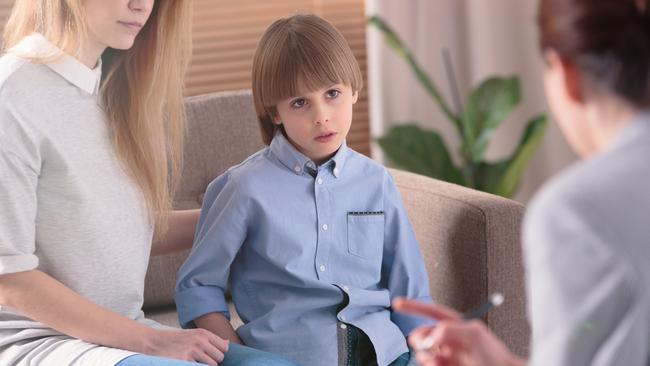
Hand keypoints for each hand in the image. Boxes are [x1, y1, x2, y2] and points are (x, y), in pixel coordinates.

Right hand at [144, 328, 229, 364]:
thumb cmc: (174, 340)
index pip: (224, 347)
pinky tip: (188, 363)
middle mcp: (200, 341)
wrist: (153, 342)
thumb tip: (227, 344)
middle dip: (212, 361)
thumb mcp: (193, 334)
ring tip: (194, 363)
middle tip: (200, 361)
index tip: (211, 355)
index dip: (218, 353)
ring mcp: (193, 351)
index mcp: (203, 333)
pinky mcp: (185, 360)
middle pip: (220, 358)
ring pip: (212, 365)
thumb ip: (210, 340)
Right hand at [393, 298, 524, 365]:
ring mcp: (445, 357)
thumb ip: (449, 329)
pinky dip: (429, 365)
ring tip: (438, 362)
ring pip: (421, 353)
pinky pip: (427, 364)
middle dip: (419, 340)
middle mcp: (448, 341)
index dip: (414, 307)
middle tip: (428, 347)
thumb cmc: (495, 357)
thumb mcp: (474, 335)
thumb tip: (429, 337)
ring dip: (425, 356)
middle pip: (421, 335)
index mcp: (456, 326)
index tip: (396, 303)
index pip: (431, 312)